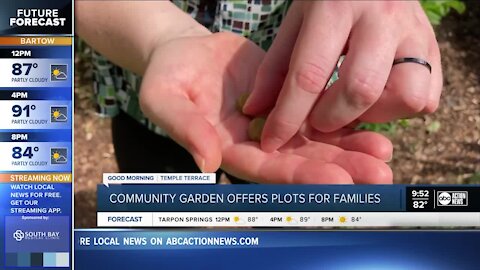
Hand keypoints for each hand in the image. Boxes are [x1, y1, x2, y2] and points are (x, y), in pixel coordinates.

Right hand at [139, 32, 391, 183]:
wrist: (188, 51)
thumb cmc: (169, 75)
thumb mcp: (164, 97)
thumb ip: (183, 128)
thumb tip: (206, 163)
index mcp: (229, 149)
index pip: (267, 170)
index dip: (301, 177)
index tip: (337, 181)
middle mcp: (257, 144)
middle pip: (300, 163)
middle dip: (339, 169)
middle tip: (378, 174)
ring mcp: (275, 124)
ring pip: (315, 142)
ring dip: (350, 149)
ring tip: (384, 152)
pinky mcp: (288, 101)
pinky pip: (318, 113)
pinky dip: (344, 119)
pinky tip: (372, 122)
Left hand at [243, 1, 441, 151]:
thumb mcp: (296, 20)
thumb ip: (275, 66)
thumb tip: (255, 110)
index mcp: (336, 7)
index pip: (310, 74)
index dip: (288, 116)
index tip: (272, 141)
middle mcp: (381, 18)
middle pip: (361, 90)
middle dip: (332, 119)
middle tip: (318, 119)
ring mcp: (415, 32)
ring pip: (405, 96)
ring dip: (373, 115)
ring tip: (352, 105)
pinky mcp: (434, 46)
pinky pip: (427, 97)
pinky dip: (399, 110)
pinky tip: (378, 98)